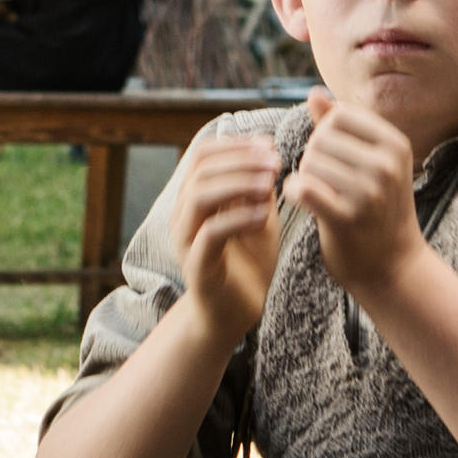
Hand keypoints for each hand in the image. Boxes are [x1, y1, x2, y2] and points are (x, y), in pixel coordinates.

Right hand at [171, 132, 284, 341]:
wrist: (236, 313)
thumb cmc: (247, 263)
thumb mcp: (259, 217)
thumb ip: (259, 188)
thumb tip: (267, 150)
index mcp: (195, 198)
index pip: (203, 155)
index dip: (235, 145)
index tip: (268, 144)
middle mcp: (183, 215)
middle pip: (200, 170)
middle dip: (240, 160)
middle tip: (275, 161)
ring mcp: (186, 240)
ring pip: (199, 196)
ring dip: (237, 183)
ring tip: (269, 183)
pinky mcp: (196, 265)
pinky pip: (211, 233)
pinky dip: (238, 218)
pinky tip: (263, 215)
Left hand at [285, 89, 428, 299]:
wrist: (393, 267)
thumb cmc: (379, 209)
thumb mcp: (372, 163)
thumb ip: (341, 127)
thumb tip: (314, 93)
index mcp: (395, 145)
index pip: (339, 116)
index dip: (326, 134)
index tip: (334, 158)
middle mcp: (386, 165)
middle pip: (321, 138)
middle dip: (313, 157)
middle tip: (324, 180)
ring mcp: (368, 192)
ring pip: (309, 162)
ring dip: (305, 176)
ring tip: (319, 192)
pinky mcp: (346, 218)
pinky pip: (302, 187)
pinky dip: (294, 192)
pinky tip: (303, 200)